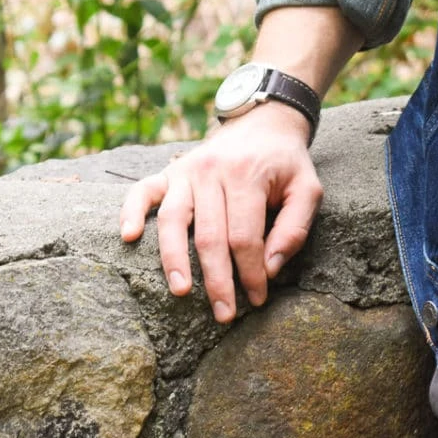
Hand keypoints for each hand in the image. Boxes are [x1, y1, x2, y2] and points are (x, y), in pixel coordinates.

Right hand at [119, 102, 323, 322]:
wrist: (263, 123)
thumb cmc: (286, 163)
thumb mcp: (308, 189)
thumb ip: (295, 228)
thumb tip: (269, 267)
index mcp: (248, 176)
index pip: (245, 236)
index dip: (251, 273)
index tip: (257, 298)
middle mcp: (212, 172)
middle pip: (210, 235)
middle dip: (217, 280)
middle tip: (223, 314)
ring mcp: (186, 171)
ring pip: (173, 220)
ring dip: (174, 259)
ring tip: (181, 290)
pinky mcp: (169, 172)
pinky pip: (143, 191)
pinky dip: (131, 211)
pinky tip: (129, 236)